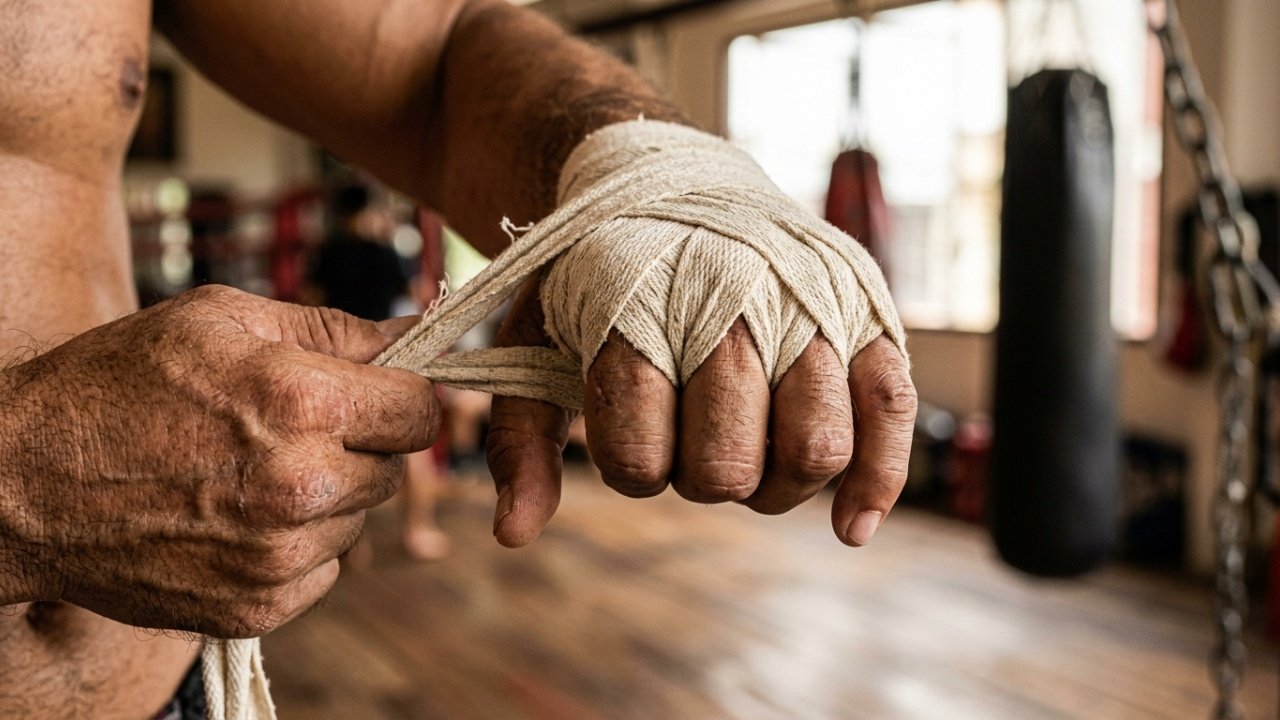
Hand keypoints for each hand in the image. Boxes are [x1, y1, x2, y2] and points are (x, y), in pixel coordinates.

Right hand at [0, 285, 436, 636]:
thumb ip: (331, 328)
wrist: (19, 485)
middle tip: (293, 428)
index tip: (376, 393)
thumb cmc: (115, 386)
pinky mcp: (259, 607)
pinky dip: (296, 545)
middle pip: (394, 466)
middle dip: (360, 442)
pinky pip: (323, 568)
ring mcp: (280, 556)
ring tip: (250, 472)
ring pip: (358, 518)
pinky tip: (236, 517)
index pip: (420, 409)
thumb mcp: (219, 320)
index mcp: (302, 403)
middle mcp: (302, 486)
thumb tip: (411, 334)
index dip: (402, 395)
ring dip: (327, 495)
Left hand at [486, 278, 916, 546]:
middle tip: (692, 433)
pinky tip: (851, 529)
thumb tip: (514, 535)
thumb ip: (520, 435)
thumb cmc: (601, 284)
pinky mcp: (864, 317)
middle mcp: (733, 306)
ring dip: (776, 481)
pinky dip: (877, 479)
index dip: (632, 468)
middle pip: (729, 467)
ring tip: (752, 444)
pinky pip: (892, 410)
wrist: (670, 186)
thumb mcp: (534, 339)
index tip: (629, 432)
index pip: (641, 457)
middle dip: (703, 476)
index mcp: (641, 313)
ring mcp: (808, 310)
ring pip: (815, 448)